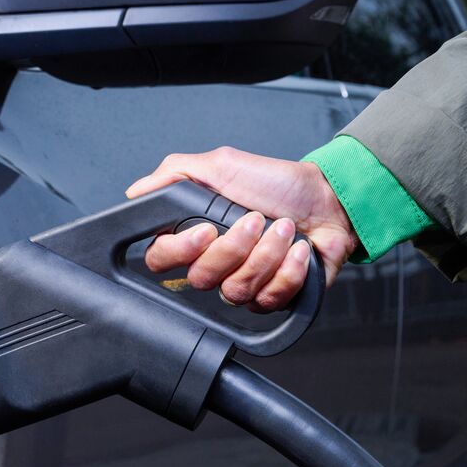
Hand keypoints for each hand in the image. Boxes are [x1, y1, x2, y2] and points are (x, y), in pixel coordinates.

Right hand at [126, 146, 358, 311]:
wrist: (330, 200)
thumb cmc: (278, 183)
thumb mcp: (221, 165)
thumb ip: (174, 175)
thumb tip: (136, 193)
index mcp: (194, 235)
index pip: (160, 259)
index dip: (180, 250)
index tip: (205, 229)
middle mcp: (214, 264)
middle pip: (201, 278)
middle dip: (236, 246)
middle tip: (256, 219)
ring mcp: (242, 284)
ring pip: (236, 290)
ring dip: (267, 253)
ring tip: (284, 229)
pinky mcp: (271, 299)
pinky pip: (268, 300)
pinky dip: (289, 270)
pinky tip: (298, 250)